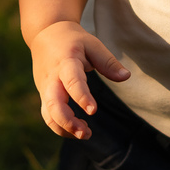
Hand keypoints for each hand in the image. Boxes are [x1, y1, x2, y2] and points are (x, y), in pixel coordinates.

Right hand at [28, 21, 129, 139]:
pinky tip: (77, 129)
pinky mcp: (43, 95)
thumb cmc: (73, 41)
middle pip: (54, 103)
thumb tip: (126, 77)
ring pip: (48, 113)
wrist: (45, 35)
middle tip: (86, 133)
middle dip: (68, 121)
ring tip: (85, 134)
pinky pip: (48, 115)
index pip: (72, 81)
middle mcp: (52, 78)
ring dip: (64, 128)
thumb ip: (108, 62)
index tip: (93, 111)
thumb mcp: (92, 45)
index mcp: (66, 62)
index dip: (82, 97)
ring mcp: (45, 88)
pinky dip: (60, 127)